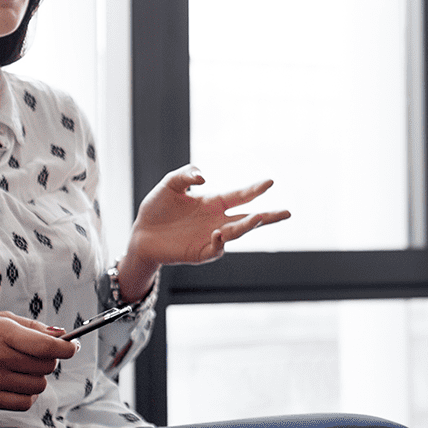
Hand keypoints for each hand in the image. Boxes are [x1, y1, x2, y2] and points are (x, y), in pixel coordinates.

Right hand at [0, 313, 76, 410]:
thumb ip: (32, 327)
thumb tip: (62, 337)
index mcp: (1, 332)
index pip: (46, 346)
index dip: (66, 348)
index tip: (72, 348)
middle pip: (46, 366)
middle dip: (48, 360)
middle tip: (36, 356)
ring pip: (39, 386)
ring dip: (37, 378)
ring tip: (21, 370)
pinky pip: (25, 402)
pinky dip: (28, 394)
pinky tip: (17, 384)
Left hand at [120, 165, 290, 300]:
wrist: (141, 233)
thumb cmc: (157, 208)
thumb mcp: (169, 184)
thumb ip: (185, 175)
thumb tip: (204, 179)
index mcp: (213, 202)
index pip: (240, 195)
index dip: (255, 189)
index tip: (270, 182)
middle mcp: (217, 220)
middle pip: (248, 218)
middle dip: (268, 216)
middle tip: (286, 212)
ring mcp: (210, 237)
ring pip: (236, 233)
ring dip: (247, 226)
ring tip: (258, 217)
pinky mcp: (200, 252)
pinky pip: (215, 249)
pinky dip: (220, 242)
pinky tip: (219, 233)